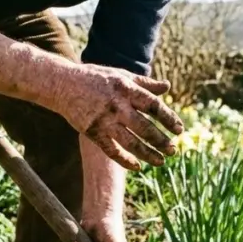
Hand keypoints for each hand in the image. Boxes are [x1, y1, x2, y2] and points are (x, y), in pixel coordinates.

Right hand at [56, 64, 182, 170]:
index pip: (153, 106)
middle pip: (144, 127)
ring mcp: (104, 120)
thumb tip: (167, 87)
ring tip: (161, 162)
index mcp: (126, 89)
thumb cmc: (96, 78)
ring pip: (130, 142)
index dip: (168, 118)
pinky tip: (137, 166)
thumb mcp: (121, 75)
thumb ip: (144, 83)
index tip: (179, 130)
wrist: (63, 84)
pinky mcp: (92, 131)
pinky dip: (125, 160)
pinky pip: (111, 150)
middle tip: (173, 151)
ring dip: (148, 154)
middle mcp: (117, 105)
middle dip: (161, 141)